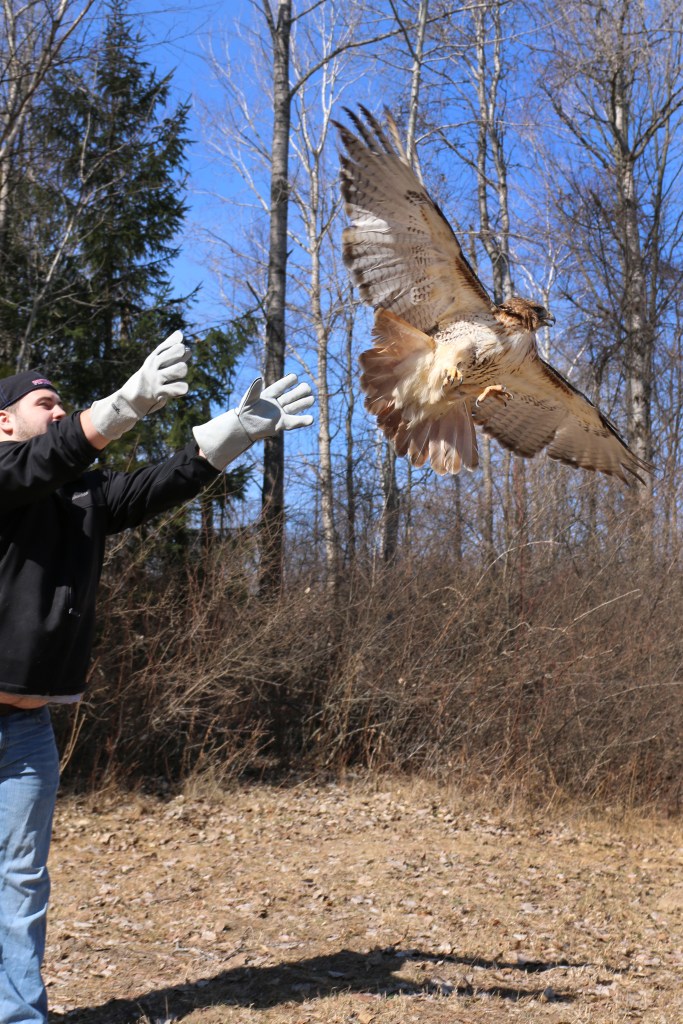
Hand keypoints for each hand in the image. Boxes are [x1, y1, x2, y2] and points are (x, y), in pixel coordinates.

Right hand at [89, 331, 189, 439]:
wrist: (132, 401)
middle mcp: (153, 366)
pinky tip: (178, 390)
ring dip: (182, 373)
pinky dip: (182, 389)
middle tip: (180, 366)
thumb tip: (179, 333)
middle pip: (177, 352)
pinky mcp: (158, 393)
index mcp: (153, 358)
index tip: (182, 351)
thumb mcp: (154, 363)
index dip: (177, 346)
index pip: (168, 345)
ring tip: (178, 378)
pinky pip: (179, 388)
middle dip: (183, 357)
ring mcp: (155, 379)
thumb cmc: (148, 380)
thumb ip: (168, 349)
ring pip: (180, 369)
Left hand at [193, 373, 314, 469]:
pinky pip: (293, 422)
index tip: (294, 377)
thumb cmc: (244, 411)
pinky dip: (302, 421)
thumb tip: (258, 379)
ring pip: (294, 407)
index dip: (287, 382)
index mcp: (269, 395)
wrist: (243, 427)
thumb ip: (254, 390)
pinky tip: (311, 419)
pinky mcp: (281, 424)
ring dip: (303, 403)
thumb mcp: (248, 399)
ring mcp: (280, 414)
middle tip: (307, 387)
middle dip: (299, 392)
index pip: (280, 387)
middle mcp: (277, 404)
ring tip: (312, 399)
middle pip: (291, 396)